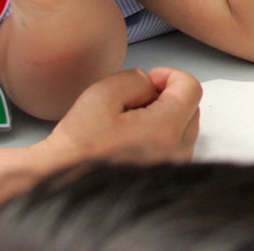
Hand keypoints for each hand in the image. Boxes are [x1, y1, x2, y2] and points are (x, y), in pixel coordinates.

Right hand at [46, 67, 201, 167]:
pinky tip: (135, 138)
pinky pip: (176, 146)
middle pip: (191, 106)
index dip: (169, 75)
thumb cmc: (78, 144)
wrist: (62, 177)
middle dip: (168, 95)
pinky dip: (163, 135)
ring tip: (132, 121)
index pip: (190, 88)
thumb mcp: (103, 93)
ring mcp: (173, 167)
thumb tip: (152, 83)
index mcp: (164, 129)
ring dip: (166, 115)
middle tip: (137, 99)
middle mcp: (176, 151)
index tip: (150, 79)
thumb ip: (136, 79)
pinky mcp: (166, 176)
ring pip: (185, 126)